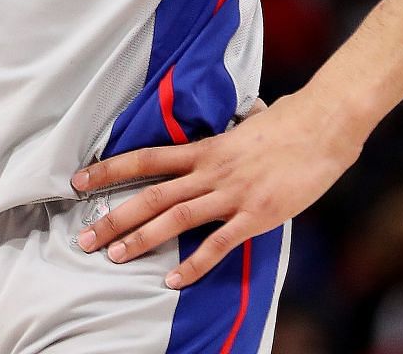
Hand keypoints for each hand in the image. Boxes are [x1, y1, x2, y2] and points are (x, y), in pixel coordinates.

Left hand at [69, 92, 363, 288]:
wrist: (323, 125)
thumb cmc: (289, 123)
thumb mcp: (247, 125)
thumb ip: (228, 136)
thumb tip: (229, 127)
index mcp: (205, 149)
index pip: (145, 158)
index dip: (110, 170)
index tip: (79, 181)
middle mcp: (210, 170)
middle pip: (151, 194)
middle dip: (115, 217)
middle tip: (85, 237)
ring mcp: (232, 193)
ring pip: (175, 217)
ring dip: (142, 238)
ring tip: (114, 256)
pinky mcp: (256, 214)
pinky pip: (218, 243)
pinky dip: (193, 263)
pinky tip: (172, 279)